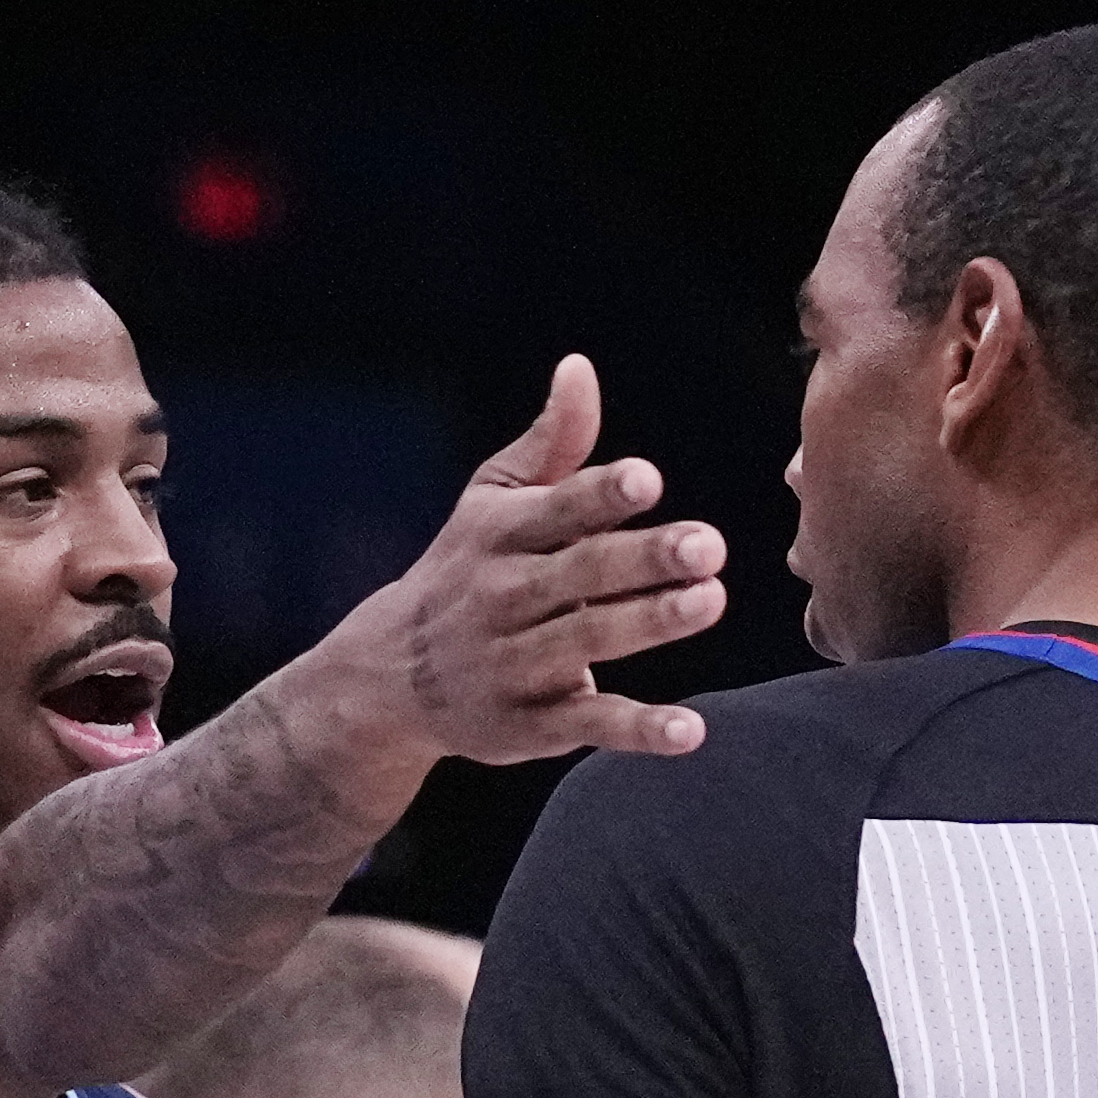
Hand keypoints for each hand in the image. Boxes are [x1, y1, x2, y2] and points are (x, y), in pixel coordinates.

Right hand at [321, 353, 724, 764]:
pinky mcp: (527, 726)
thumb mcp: (492, 502)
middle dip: (642, 559)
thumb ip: (550, 444)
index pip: (555, 511)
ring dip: (648, 623)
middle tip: (708, 545)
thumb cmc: (465, 570)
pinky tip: (689, 730)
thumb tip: (580, 367)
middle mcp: (502, 597)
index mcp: (499, 534)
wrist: (387, 677)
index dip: (600, 495)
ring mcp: (513, 665)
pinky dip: (637, 729)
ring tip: (710, 601)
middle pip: (578, 575)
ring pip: (584, 642)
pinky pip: (586, 723)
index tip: (648, 480)